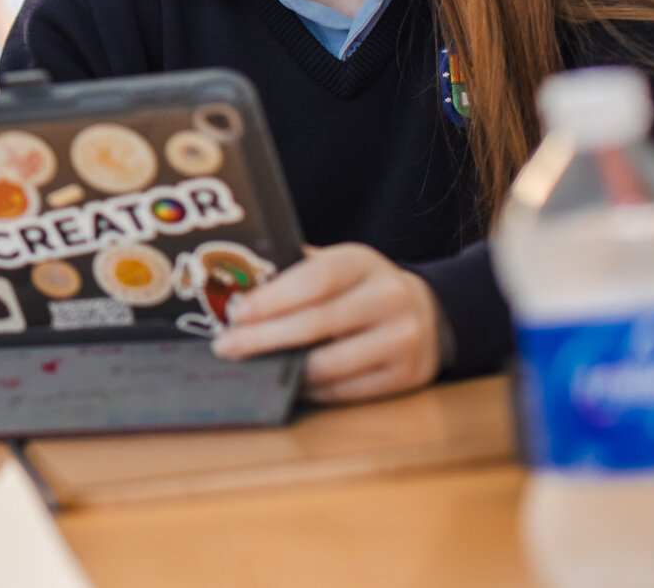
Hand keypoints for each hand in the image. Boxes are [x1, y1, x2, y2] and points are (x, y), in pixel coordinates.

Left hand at [214, 243, 442, 403]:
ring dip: (284, 370)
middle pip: (318, 323)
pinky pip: (346, 391)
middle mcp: (388, 298)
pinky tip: (286, 383)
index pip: (315, 279)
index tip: (236, 312)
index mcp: (363, 262)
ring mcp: (402, 339)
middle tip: (225, 347)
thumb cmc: (359, 287)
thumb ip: (295, 273)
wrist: (428, 312)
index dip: (273, 298)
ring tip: (249, 368)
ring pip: (331, 364)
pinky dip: (311, 390)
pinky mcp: (406, 376)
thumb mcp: (337, 264)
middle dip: (264, 338)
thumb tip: (232, 286)